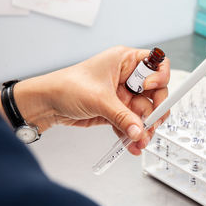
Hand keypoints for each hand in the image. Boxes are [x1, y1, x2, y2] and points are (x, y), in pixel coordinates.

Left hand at [8, 46, 169, 154]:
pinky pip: (130, 123)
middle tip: (151, 125)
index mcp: (125, 61)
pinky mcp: (116, 110)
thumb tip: (140, 130)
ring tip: (139, 141)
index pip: (156, 65)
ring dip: (143, 128)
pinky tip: (131, 145)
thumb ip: (123, 117)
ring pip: (143, 112)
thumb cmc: (66, 86)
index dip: (159, 78)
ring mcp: (122, 95)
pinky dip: (132, 134)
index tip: (150, 91)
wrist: (47, 104)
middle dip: (154, 112)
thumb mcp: (99, 99)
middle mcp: (127, 77)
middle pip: (154, 93)